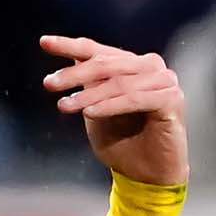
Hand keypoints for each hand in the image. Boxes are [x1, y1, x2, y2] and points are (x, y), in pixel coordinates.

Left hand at [40, 35, 186, 186]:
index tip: (44, 42)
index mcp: (130, 65)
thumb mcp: (94, 110)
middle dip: (74, 74)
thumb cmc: (121, 141)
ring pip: (119, 82)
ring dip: (89, 95)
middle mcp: (149, 67)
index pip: (97, 51)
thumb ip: (87, 88)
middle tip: (49, 84)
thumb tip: (67, 64)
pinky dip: (110, 105)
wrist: (146, 173)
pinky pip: (136, 99)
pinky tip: (90, 113)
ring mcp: (164, 81)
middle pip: (106, 64)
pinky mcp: (172, 99)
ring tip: (65, 106)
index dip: (70, 46)